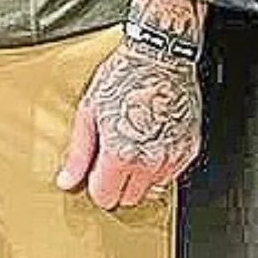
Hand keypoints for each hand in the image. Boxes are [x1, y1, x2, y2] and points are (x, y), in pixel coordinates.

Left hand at [55, 35, 202, 209]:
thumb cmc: (123, 77)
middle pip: (129, 199)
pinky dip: (160, 165)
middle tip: (112, 155)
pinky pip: (171, 174)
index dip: (96, 184)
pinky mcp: (189, 151)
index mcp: (121, 154)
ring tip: (133, 143)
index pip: (105, 197)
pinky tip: (151, 139)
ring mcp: (173, 159)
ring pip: (152, 190)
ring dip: (140, 176)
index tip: (95, 170)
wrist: (160, 58)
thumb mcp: (89, 111)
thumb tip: (67, 180)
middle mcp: (150, 162)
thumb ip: (79, 152)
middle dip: (118, 182)